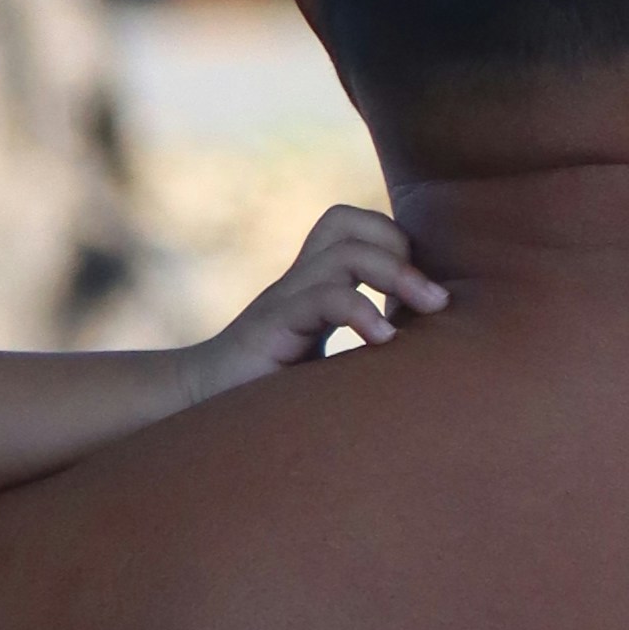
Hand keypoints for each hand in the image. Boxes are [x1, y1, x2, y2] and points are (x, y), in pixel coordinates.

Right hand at [192, 204, 444, 390]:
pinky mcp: (271, 328)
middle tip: (434, 300)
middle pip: (346, 223)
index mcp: (311, 286)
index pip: (351, 227)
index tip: (420, 296)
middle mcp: (296, 284)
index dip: (395, 241)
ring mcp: (283, 302)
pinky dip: (362, 312)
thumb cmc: (265, 395)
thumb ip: (362, 350)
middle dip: (401, 248)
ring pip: (344, 253)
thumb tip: (428, 361)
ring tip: (429, 310)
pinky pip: (323, 297)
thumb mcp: (324, 366)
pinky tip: (382, 341)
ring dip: (398, 275)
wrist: (194, 406)